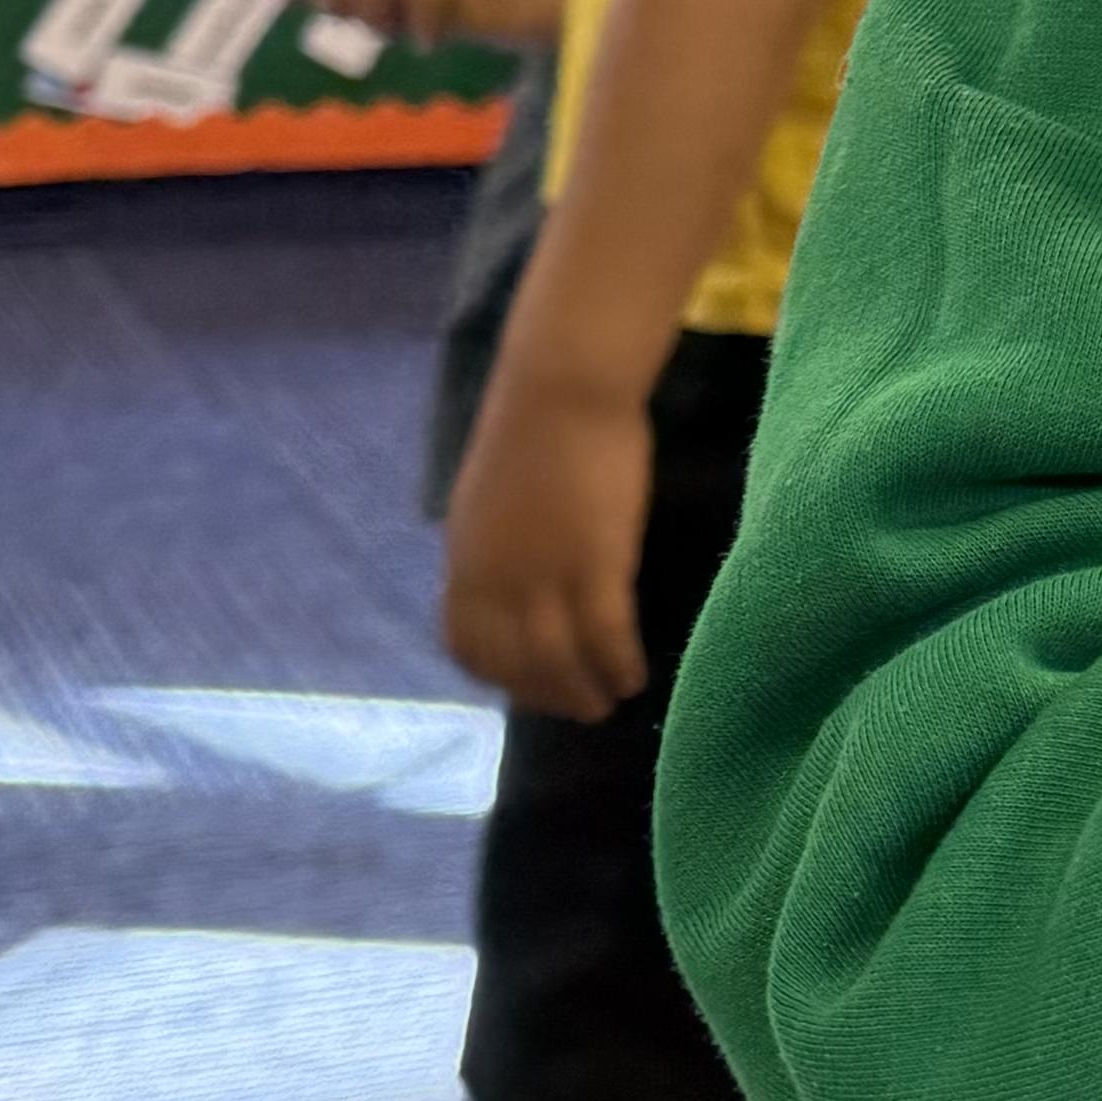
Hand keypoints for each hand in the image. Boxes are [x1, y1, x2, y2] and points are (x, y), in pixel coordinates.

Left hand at [441, 368, 653, 720]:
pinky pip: (605, 637)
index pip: (468, 646)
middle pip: (515, 665)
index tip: (528, 689)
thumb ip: (493, 549)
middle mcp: (495, 581)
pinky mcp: (594, 564)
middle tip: (580, 709)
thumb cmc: (534, 431)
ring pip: (559, 661)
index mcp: (465, 563)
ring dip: (584, 692)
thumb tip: (506, 583)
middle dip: (547, 696)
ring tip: (611, 703)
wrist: (562, 390)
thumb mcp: (487, 501)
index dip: (498, 678)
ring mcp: (543, 575)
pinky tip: (637, 675)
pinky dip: (619, 664)